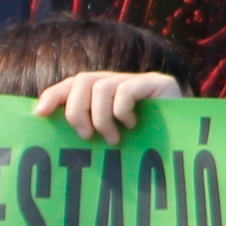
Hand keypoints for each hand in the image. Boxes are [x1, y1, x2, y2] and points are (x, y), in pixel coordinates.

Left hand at [33, 69, 181, 143]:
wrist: (186, 140)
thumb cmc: (143, 145)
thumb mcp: (109, 138)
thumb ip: (87, 131)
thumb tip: (52, 130)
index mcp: (102, 91)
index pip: (71, 84)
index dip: (53, 95)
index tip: (39, 115)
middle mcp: (116, 81)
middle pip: (81, 81)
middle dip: (76, 110)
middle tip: (85, 136)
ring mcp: (136, 80)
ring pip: (101, 87)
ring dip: (101, 117)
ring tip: (112, 138)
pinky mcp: (156, 82)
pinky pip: (125, 90)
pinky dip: (121, 111)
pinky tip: (131, 125)